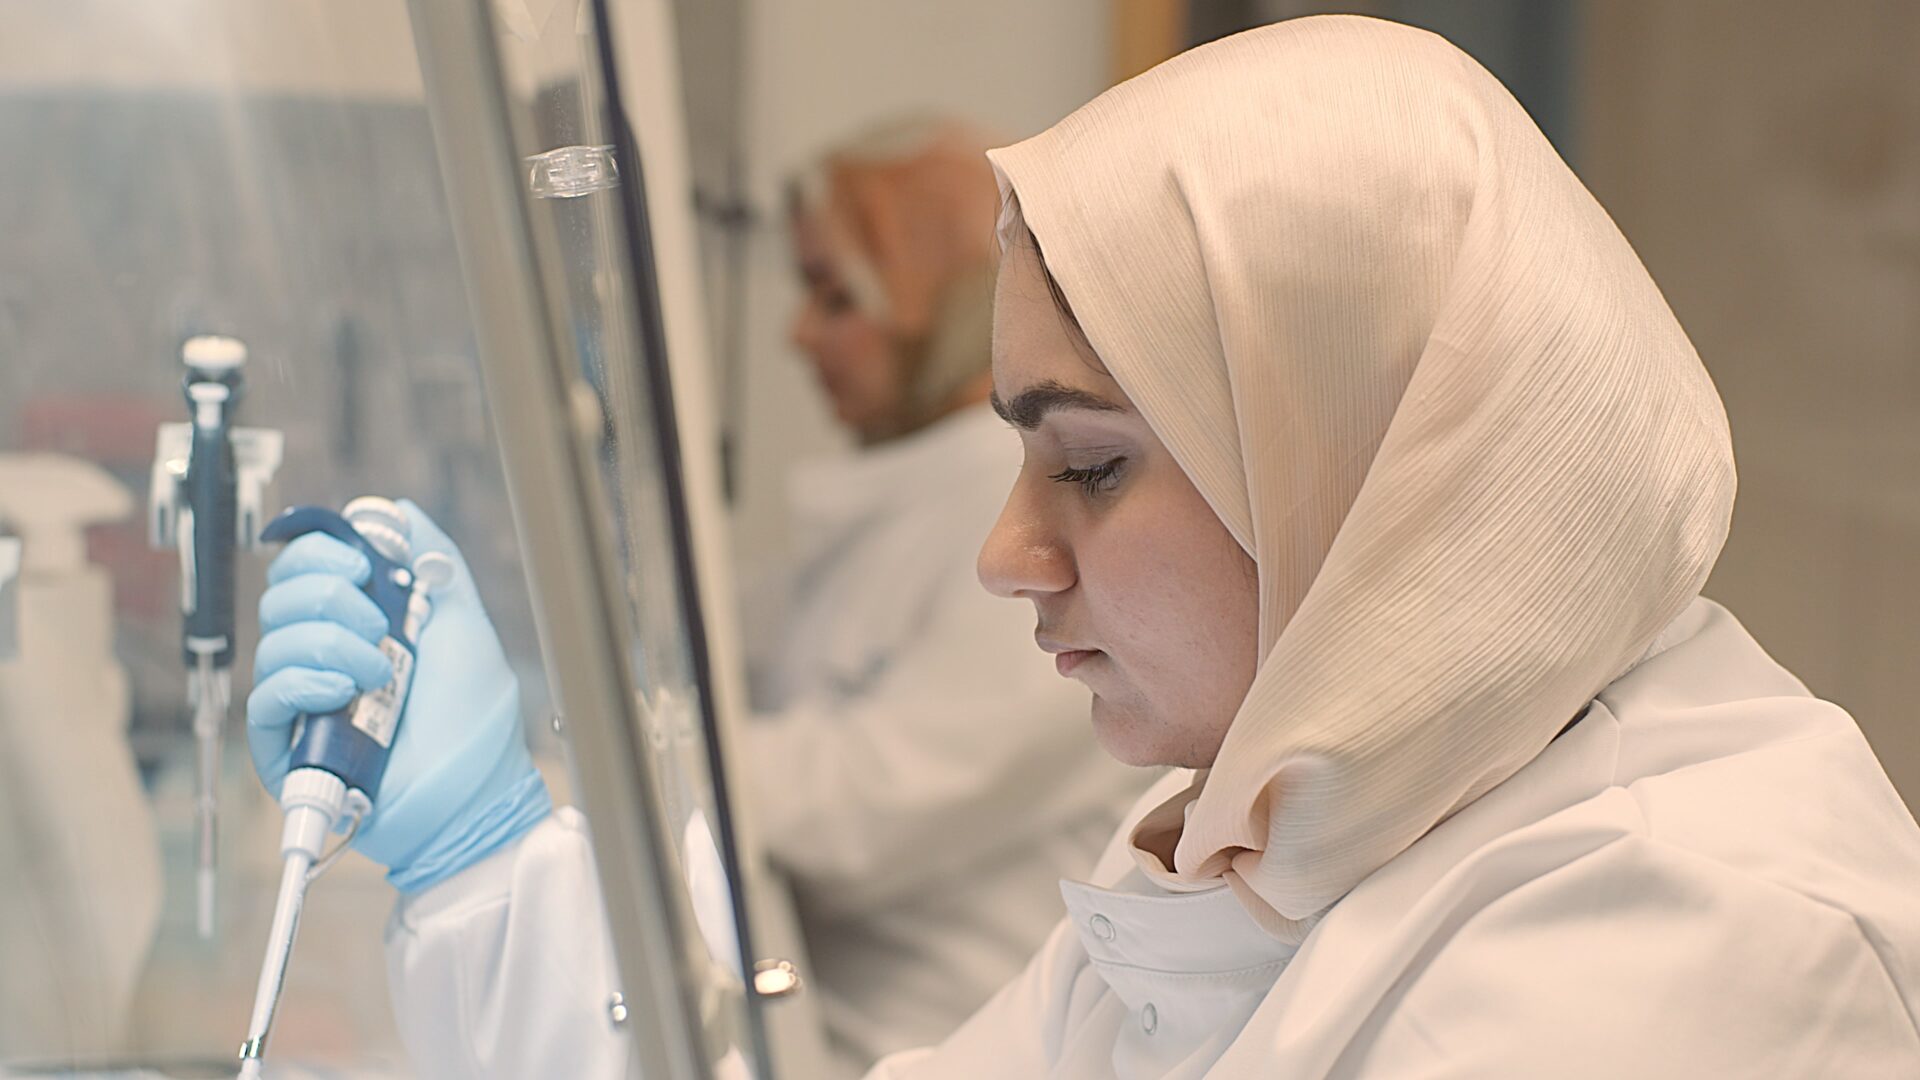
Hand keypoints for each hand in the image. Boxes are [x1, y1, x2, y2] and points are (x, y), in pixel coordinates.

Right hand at [247, 498, 550, 891]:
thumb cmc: (474, 716)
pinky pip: (263, 697)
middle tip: (379, 625)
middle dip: (328, 596)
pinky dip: (300, 682)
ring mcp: (303, 701)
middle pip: (280, 597)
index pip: (304, 569)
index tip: (363, 565)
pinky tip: (341, 691)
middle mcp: (324, 657)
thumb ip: (434, 561)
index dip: (320, 554)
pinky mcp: (286, 747)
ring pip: (273, 642)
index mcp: (358, 623)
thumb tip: (400, 511)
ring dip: (329, 644)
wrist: (473, 791)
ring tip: (381, 672)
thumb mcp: (463, 622)